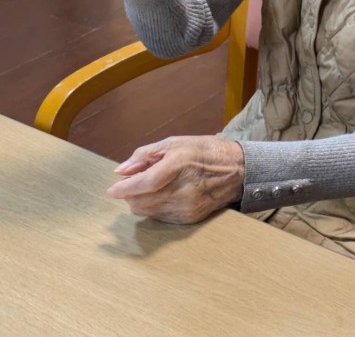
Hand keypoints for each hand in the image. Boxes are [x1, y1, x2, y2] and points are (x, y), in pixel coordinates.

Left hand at [106, 136, 244, 223]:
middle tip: (134, 181)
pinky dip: (155, 208)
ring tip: (151, 186)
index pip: (145, 183)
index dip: (124, 188)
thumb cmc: (204, 151)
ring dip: (141, 201)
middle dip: (130, 194)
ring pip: (148, 212)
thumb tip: (120, 170)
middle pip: (142, 201)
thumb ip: (145, 155)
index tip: (110, 190)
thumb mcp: (175, 142)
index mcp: (180, 163)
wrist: (237, 170)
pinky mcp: (190, 219)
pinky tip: (164, 195)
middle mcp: (184, 188)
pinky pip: (160, 218)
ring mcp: (188, 207)